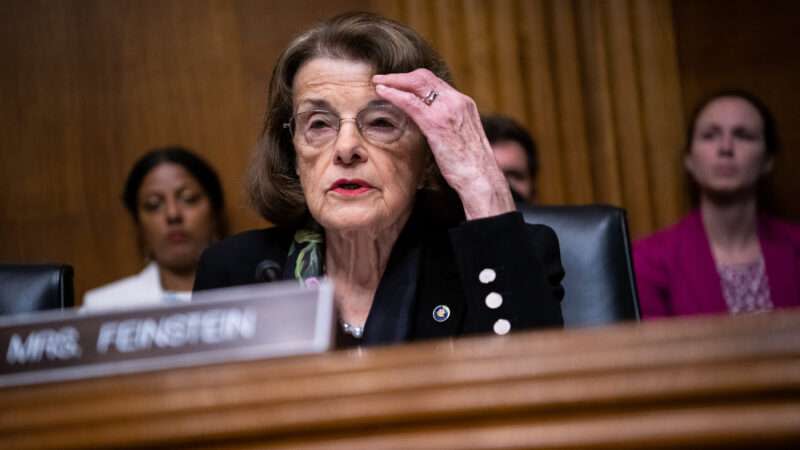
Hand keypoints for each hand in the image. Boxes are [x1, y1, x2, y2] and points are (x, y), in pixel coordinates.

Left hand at [373, 69, 514, 219]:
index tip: (399, 82)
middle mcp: (457, 101)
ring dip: (394, 81)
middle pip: (424, 77)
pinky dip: (394, 94)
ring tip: (377, 82)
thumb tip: (433, 129)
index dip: (414, 80)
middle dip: (401, 76)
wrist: (482, 178)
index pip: (436, 82)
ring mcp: (448, 110)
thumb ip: (449, 126)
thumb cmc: (471, 166)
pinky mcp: (437, 123)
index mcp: (464, 104)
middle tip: (382, 78)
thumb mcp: (461, 138)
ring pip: (416, 84)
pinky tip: (382, 93)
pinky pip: (411, 102)